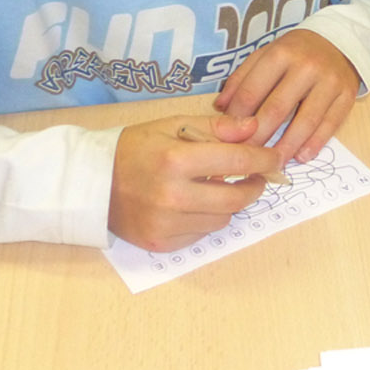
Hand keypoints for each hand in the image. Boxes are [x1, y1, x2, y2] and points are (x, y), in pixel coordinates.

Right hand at [109, 113, 281, 251]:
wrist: (92, 182)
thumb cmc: (134, 148)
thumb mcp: (171, 125)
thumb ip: (216, 128)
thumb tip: (254, 128)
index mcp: (176, 160)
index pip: (237, 160)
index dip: (263, 159)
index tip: (277, 158)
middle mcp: (172, 195)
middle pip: (236, 198)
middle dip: (254, 186)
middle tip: (258, 177)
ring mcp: (166, 224)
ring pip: (222, 219)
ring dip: (229, 203)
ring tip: (219, 188)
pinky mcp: (161, 243)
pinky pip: (201, 234)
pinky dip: (206, 219)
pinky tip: (195, 205)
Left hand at [213, 29, 359, 162]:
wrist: (338, 41)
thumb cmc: (295, 52)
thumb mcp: (265, 54)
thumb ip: (242, 79)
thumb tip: (220, 107)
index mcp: (280, 54)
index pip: (252, 91)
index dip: (237, 118)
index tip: (229, 138)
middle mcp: (306, 66)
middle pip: (277, 109)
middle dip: (259, 138)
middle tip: (246, 158)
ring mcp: (329, 81)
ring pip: (305, 121)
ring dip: (287, 146)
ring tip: (273, 163)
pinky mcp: (347, 95)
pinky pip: (330, 124)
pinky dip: (315, 143)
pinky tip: (302, 156)